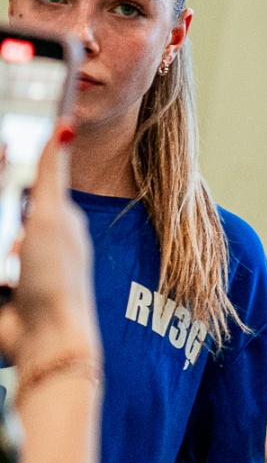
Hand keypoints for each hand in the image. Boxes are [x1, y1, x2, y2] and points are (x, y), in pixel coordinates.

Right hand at [0, 133, 99, 391]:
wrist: (44, 338)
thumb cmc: (56, 278)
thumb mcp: (52, 217)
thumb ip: (49, 173)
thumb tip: (63, 124)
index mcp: (52, 217)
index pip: (16, 181)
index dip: (1, 166)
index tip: (1, 145)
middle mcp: (30, 237)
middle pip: (0, 205)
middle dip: (2, 222)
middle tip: (14, 246)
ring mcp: (10, 262)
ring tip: (9, 273)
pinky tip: (3, 282)